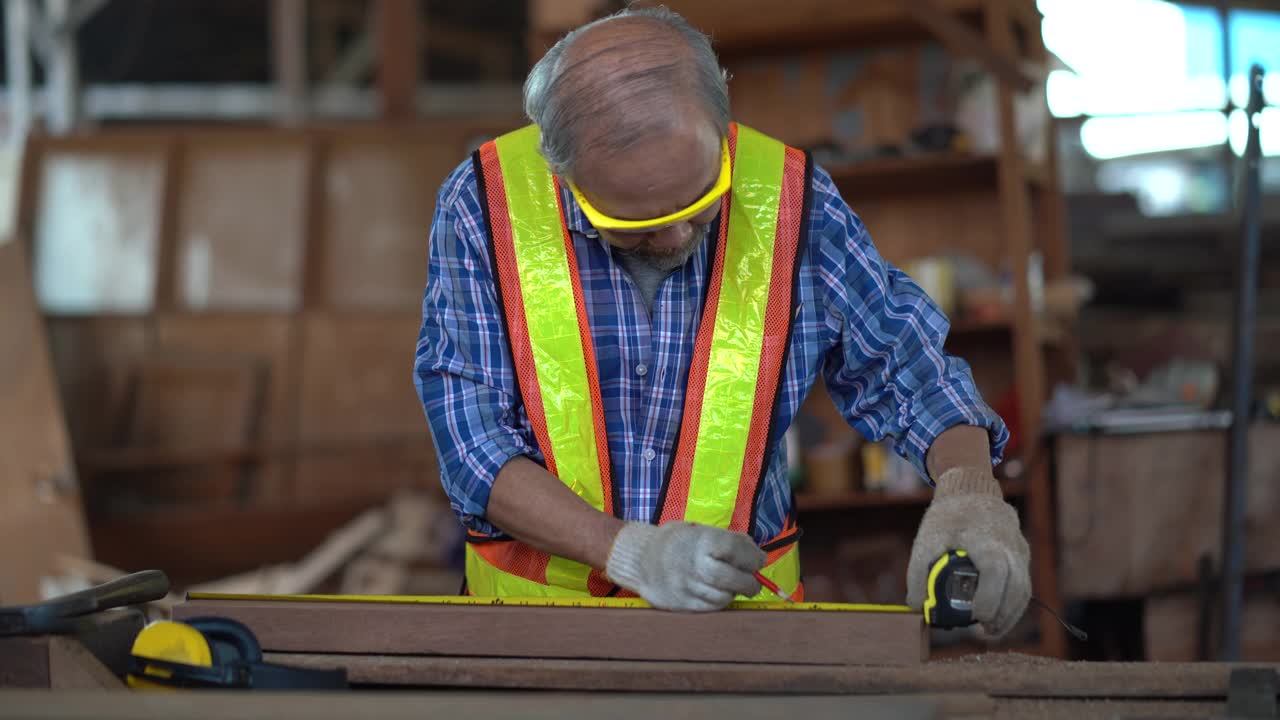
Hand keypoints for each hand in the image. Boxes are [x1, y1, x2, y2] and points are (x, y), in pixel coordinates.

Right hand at [605, 521, 764, 611]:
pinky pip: (709, 608)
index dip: (752, 557)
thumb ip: (729, 541)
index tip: (759, 561)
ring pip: (722, 597)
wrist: (641, 559)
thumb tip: (759, 557)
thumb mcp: (701, 531)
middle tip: (753, 583)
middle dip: (748, 583)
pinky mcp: (680, 604)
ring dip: (733, 593)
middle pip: (730, 579)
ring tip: (731, 585)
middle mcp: (692, 564)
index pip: (734, 548)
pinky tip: (716, 593)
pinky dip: (718, 602)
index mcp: (699, 540)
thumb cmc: (679, 543)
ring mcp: (685, 586)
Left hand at [906, 467, 1030, 637]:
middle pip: (1016, 586)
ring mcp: (1020, 551)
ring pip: (1023, 589)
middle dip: (1002, 614)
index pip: (996, 570)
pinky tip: (997, 620)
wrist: (973, 493)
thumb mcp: (926, 540)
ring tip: (989, 632)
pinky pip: (1023, 586)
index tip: (977, 616)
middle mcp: (1010, 546)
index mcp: (986, 538)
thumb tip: (917, 606)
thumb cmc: (948, 517)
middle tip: (983, 632)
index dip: (990, 596)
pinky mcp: (1022, 557)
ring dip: (1010, 614)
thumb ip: (917, 572)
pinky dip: (1013, 606)